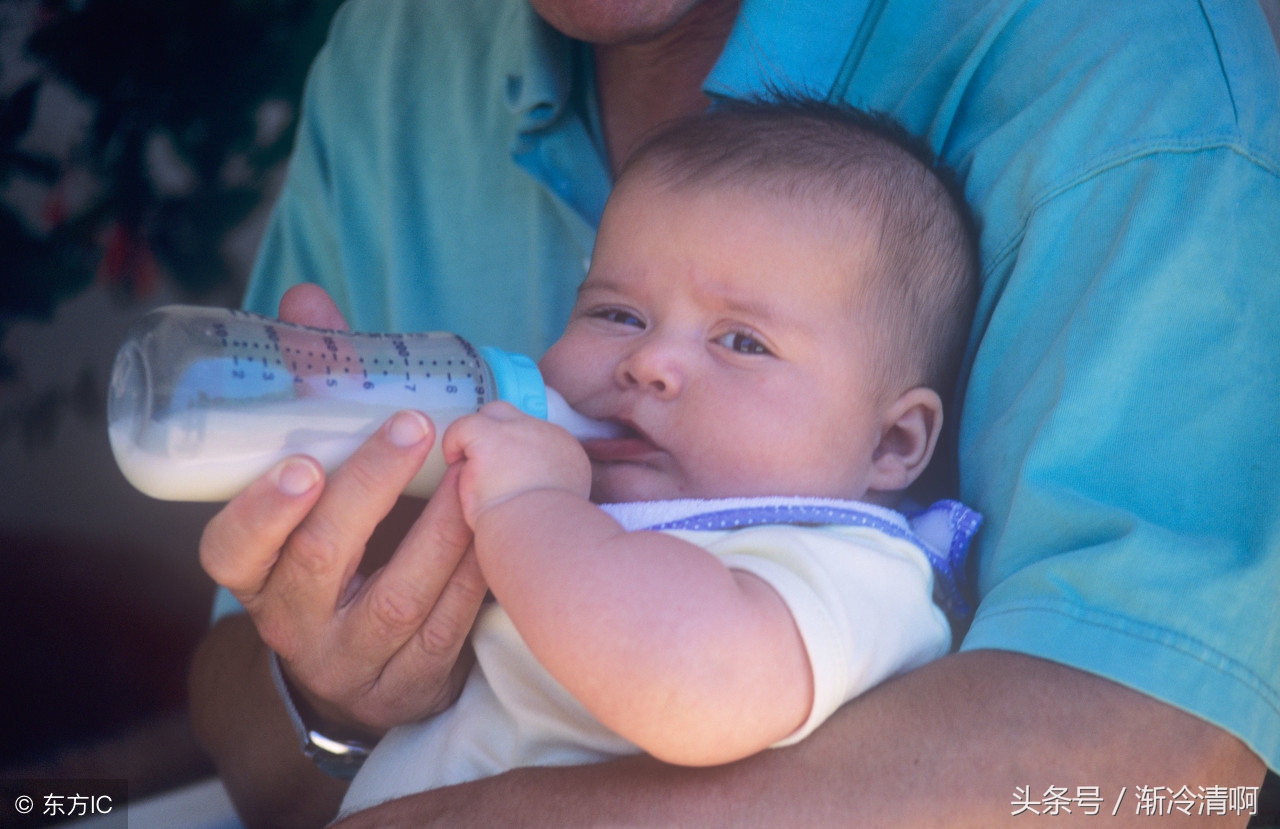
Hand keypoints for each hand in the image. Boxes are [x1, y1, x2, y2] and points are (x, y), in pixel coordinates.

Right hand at [198, 284, 488, 732]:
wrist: (353, 665)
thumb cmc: (330, 545)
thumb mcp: (307, 484)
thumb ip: (309, 396)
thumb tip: (307, 301)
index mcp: (254, 574)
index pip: (231, 549)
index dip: (261, 509)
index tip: (302, 462)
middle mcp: (293, 623)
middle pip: (323, 561)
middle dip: (369, 491)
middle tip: (411, 426)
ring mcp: (354, 659)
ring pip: (398, 598)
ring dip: (443, 527)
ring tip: (474, 466)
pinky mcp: (412, 682)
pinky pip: (450, 626)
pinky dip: (477, 570)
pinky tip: (499, 522)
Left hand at [443, 401, 591, 527]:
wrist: (540, 538)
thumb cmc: (546, 537)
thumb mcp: (562, 511)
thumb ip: (546, 494)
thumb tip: (532, 499)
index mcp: (567, 454)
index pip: (537, 438)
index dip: (515, 455)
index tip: (507, 477)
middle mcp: (549, 435)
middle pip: (515, 418)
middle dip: (496, 435)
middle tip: (483, 468)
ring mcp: (521, 432)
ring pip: (491, 416)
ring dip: (477, 441)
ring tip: (470, 475)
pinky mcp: (491, 438)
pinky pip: (464, 427)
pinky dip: (455, 444)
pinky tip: (457, 471)